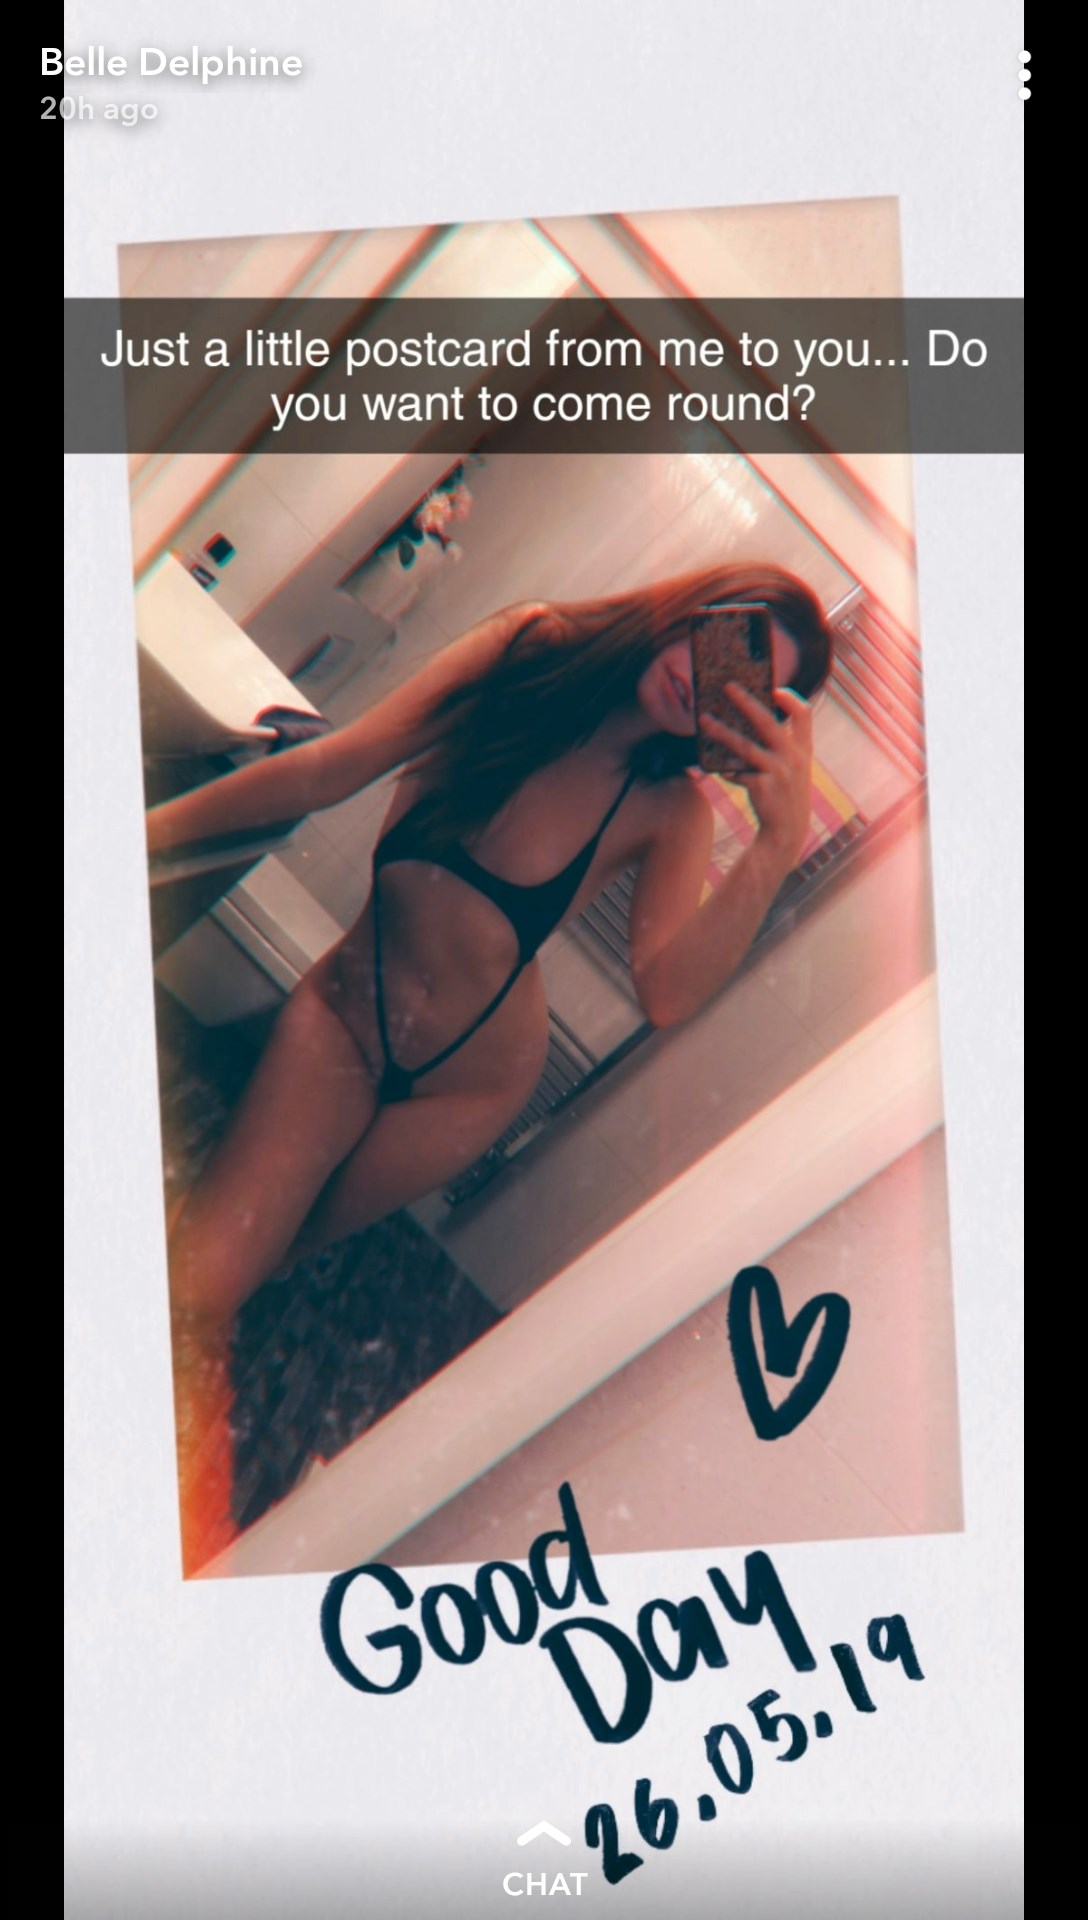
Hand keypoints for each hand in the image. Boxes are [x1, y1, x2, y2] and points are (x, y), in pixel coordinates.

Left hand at [699, 684, 813, 869]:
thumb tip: (746, 722)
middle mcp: (794, 758)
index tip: (773, 689)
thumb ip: (780, 747)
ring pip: (744, 746)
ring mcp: (778, 772)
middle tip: (727, 687)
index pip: (804, 714)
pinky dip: (726, 770)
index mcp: (804, 749)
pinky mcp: (762, 787)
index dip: (790, 699)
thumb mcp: (792, 768)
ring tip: (704, 720)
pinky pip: (737, 772)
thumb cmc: (785, 794)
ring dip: (722, 731)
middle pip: (767, 722)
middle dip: (746, 701)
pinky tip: (718, 769)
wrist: (787, 831)